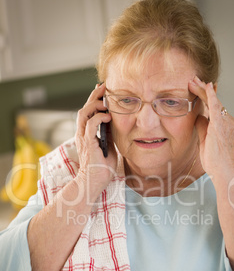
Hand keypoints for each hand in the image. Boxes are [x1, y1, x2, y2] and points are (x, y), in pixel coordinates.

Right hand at [75, 83, 116, 198]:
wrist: (94, 183)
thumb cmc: (101, 169)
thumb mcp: (108, 148)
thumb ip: (108, 136)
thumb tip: (115, 124)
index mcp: (86, 135)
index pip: (88, 113)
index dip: (94, 100)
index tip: (104, 91)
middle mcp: (82, 134)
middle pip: (84, 109)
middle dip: (94, 96)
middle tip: (104, 86)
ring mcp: (83, 138)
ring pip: (84, 113)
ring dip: (94, 104)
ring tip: (106, 100)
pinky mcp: (87, 143)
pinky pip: (90, 125)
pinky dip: (98, 117)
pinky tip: (108, 116)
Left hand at [189, 76, 233, 179]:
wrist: (224, 171)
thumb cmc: (216, 162)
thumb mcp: (206, 142)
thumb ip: (202, 128)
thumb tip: (197, 117)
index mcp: (227, 126)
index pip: (216, 109)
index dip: (207, 98)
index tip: (201, 89)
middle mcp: (229, 122)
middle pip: (215, 103)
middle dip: (204, 90)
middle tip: (194, 80)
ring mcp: (227, 122)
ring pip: (214, 102)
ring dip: (202, 90)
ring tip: (192, 81)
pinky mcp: (221, 125)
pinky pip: (216, 106)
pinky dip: (210, 95)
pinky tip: (206, 86)